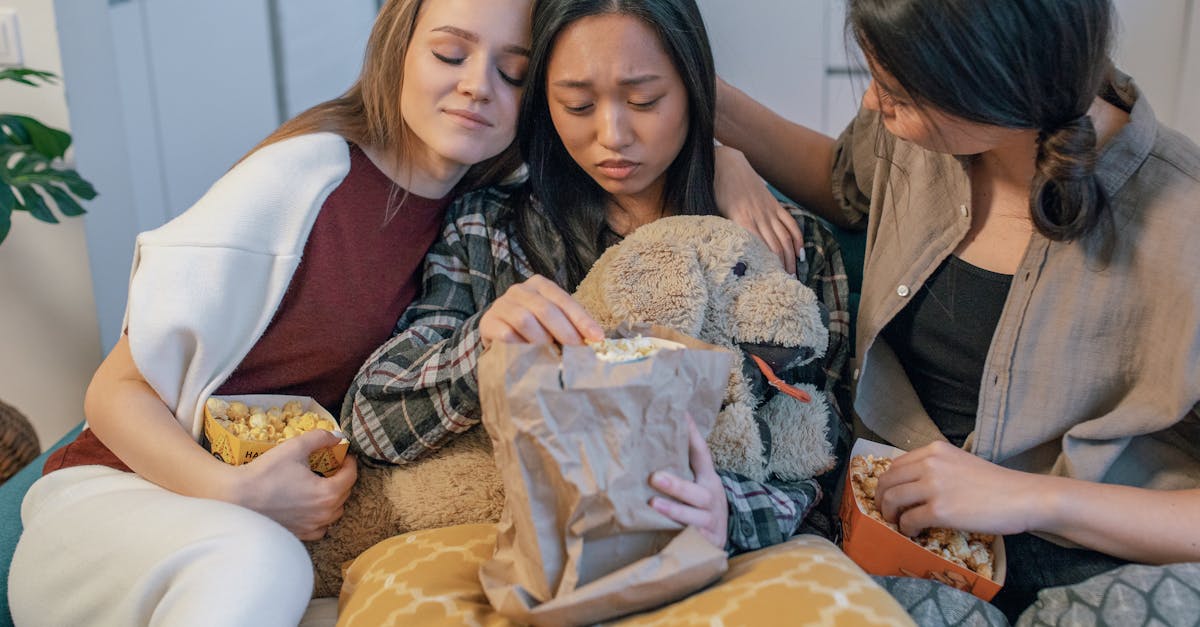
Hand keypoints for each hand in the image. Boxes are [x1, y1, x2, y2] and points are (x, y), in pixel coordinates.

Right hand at [234, 429, 357, 540]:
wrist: (237, 498)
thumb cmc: (266, 472)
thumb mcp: (295, 447)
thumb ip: (320, 438)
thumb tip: (337, 436)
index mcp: (328, 493)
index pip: (351, 476)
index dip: (350, 462)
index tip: (344, 454)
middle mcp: (324, 514)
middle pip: (344, 494)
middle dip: (342, 478)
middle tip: (333, 467)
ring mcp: (311, 528)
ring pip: (334, 513)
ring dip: (334, 499)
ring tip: (323, 485)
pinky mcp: (299, 535)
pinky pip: (320, 528)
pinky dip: (321, 518)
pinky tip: (311, 507)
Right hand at [480, 275, 603, 347]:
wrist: (498, 332)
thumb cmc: (533, 328)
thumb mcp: (553, 322)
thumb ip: (571, 326)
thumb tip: (596, 341)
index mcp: (540, 285)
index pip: (564, 300)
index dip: (582, 319)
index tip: (597, 338)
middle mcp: (520, 290)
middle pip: (545, 309)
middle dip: (564, 330)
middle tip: (575, 349)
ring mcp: (502, 305)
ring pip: (524, 320)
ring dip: (540, 339)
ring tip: (549, 352)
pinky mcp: (488, 322)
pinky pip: (505, 334)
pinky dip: (519, 345)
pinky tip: (527, 354)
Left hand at [649, 415, 727, 547]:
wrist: (724, 534)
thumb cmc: (702, 502)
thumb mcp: (699, 482)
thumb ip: (683, 464)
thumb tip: (656, 436)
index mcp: (708, 480)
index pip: (702, 455)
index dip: (693, 435)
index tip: (682, 415)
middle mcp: (711, 499)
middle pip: (697, 493)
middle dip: (676, 486)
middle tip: (655, 477)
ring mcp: (710, 522)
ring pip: (693, 518)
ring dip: (673, 511)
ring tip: (653, 504)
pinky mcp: (706, 541)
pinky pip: (691, 539)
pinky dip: (678, 536)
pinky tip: (662, 535)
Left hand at [713, 145, 804, 274]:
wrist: (727, 164)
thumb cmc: (718, 190)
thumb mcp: (717, 211)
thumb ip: (726, 230)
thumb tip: (730, 253)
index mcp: (742, 220)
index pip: (759, 248)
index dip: (767, 265)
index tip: (770, 281)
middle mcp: (759, 217)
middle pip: (775, 247)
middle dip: (781, 267)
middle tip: (784, 284)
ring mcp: (769, 211)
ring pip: (785, 238)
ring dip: (790, 258)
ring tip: (793, 274)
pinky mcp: (774, 205)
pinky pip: (790, 224)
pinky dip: (797, 239)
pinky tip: (800, 252)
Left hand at [874, 441, 1039, 537]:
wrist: (1024, 497)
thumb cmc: (997, 484)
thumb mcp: (961, 463)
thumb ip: (936, 468)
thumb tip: (912, 486)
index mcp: (934, 450)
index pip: (895, 465)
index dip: (887, 484)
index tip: (889, 496)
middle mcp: (930, 463)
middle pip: (887, 481)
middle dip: (882, 499)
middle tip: (887, 513)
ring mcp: (933, 486)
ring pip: (892, 499)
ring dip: (890, 515)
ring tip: (899, 524)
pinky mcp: (940, 510)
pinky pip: (908, 520)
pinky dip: (906, 528)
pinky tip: (915, 533)